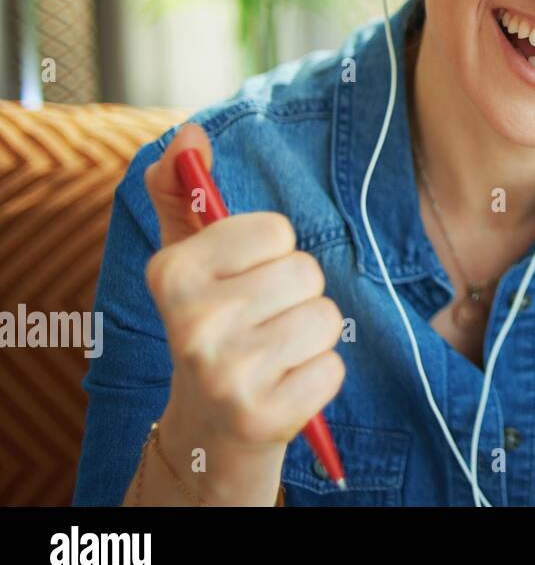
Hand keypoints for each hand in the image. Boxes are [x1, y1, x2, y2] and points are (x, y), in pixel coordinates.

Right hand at [140, 123, 345, 500]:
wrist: (207, 429)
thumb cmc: (210, 324)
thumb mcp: (187, 258)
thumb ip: (183, 192)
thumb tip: (190, 135)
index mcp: (172, 272)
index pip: (275, 230)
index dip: (273, 252)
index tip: (244, 279)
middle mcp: (190, 322)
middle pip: (305, 272)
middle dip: (297, 294)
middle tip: (263, 322)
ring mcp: (224, 374)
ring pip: (323, 317)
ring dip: (311, 335)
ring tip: (274, 353)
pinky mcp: (261, 416)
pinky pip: (333, 367)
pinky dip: (320, 375)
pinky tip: (285, 385)